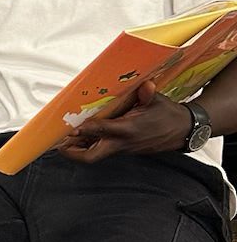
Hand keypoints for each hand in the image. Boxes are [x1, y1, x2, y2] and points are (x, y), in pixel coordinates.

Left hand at [62, 81, 191, 162]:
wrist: (183, 131)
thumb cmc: (168, 114)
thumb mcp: (159, 101)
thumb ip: (147, 94)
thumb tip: (146, 85)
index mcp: (130, 129)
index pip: (103, 130)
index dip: (86, 130)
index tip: (71, 128)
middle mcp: (123, 143)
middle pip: (92, 156)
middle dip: (73, 152)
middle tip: (59, 144)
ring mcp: (123, 148)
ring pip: (95, 154)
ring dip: (78, 149)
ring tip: (62, 141)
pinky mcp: (124, 149)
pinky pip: (102, 150)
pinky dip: (89, 145)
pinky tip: (80, 138)